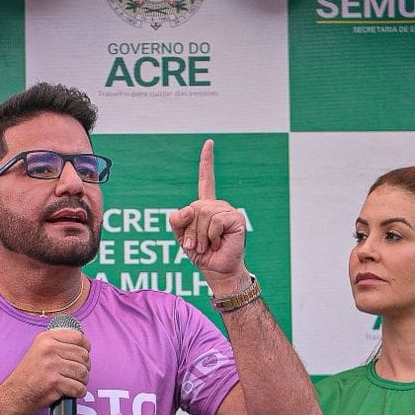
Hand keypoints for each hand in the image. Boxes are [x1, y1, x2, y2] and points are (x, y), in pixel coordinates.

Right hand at [4, 325, 89, 414]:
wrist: (17, 393)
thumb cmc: (31, 373)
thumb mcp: (40, 349)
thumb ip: (58, 343)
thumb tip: (83, 343)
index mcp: (46, 338)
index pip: (78, 337)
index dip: (86, 347)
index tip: (83, 355)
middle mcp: (49, 349)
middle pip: (83, 356)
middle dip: (85, 367)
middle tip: (78, 373)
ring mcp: (51, 365)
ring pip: (83, 372)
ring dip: (83, 380)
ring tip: (75, 382)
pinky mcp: (54, 382)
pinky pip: (79, 387)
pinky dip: (79, 392)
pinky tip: (73, 391)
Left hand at [168, 140, 247, 286]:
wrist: (216, 271)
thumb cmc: (201, 254)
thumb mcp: (181, 236)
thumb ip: (177, 219)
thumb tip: (192, 208)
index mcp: (205, 206)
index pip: (206, 180)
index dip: (207, 162)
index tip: (209, 143)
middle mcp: (217, 205)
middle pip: (193, 208)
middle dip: (190, 231)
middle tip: (197, 245)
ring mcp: (228, 210)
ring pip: (202, 214)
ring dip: (200, 236)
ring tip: (208, 246)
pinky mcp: (236, 219)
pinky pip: (214, 221)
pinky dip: (211, 235)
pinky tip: (218, 242)